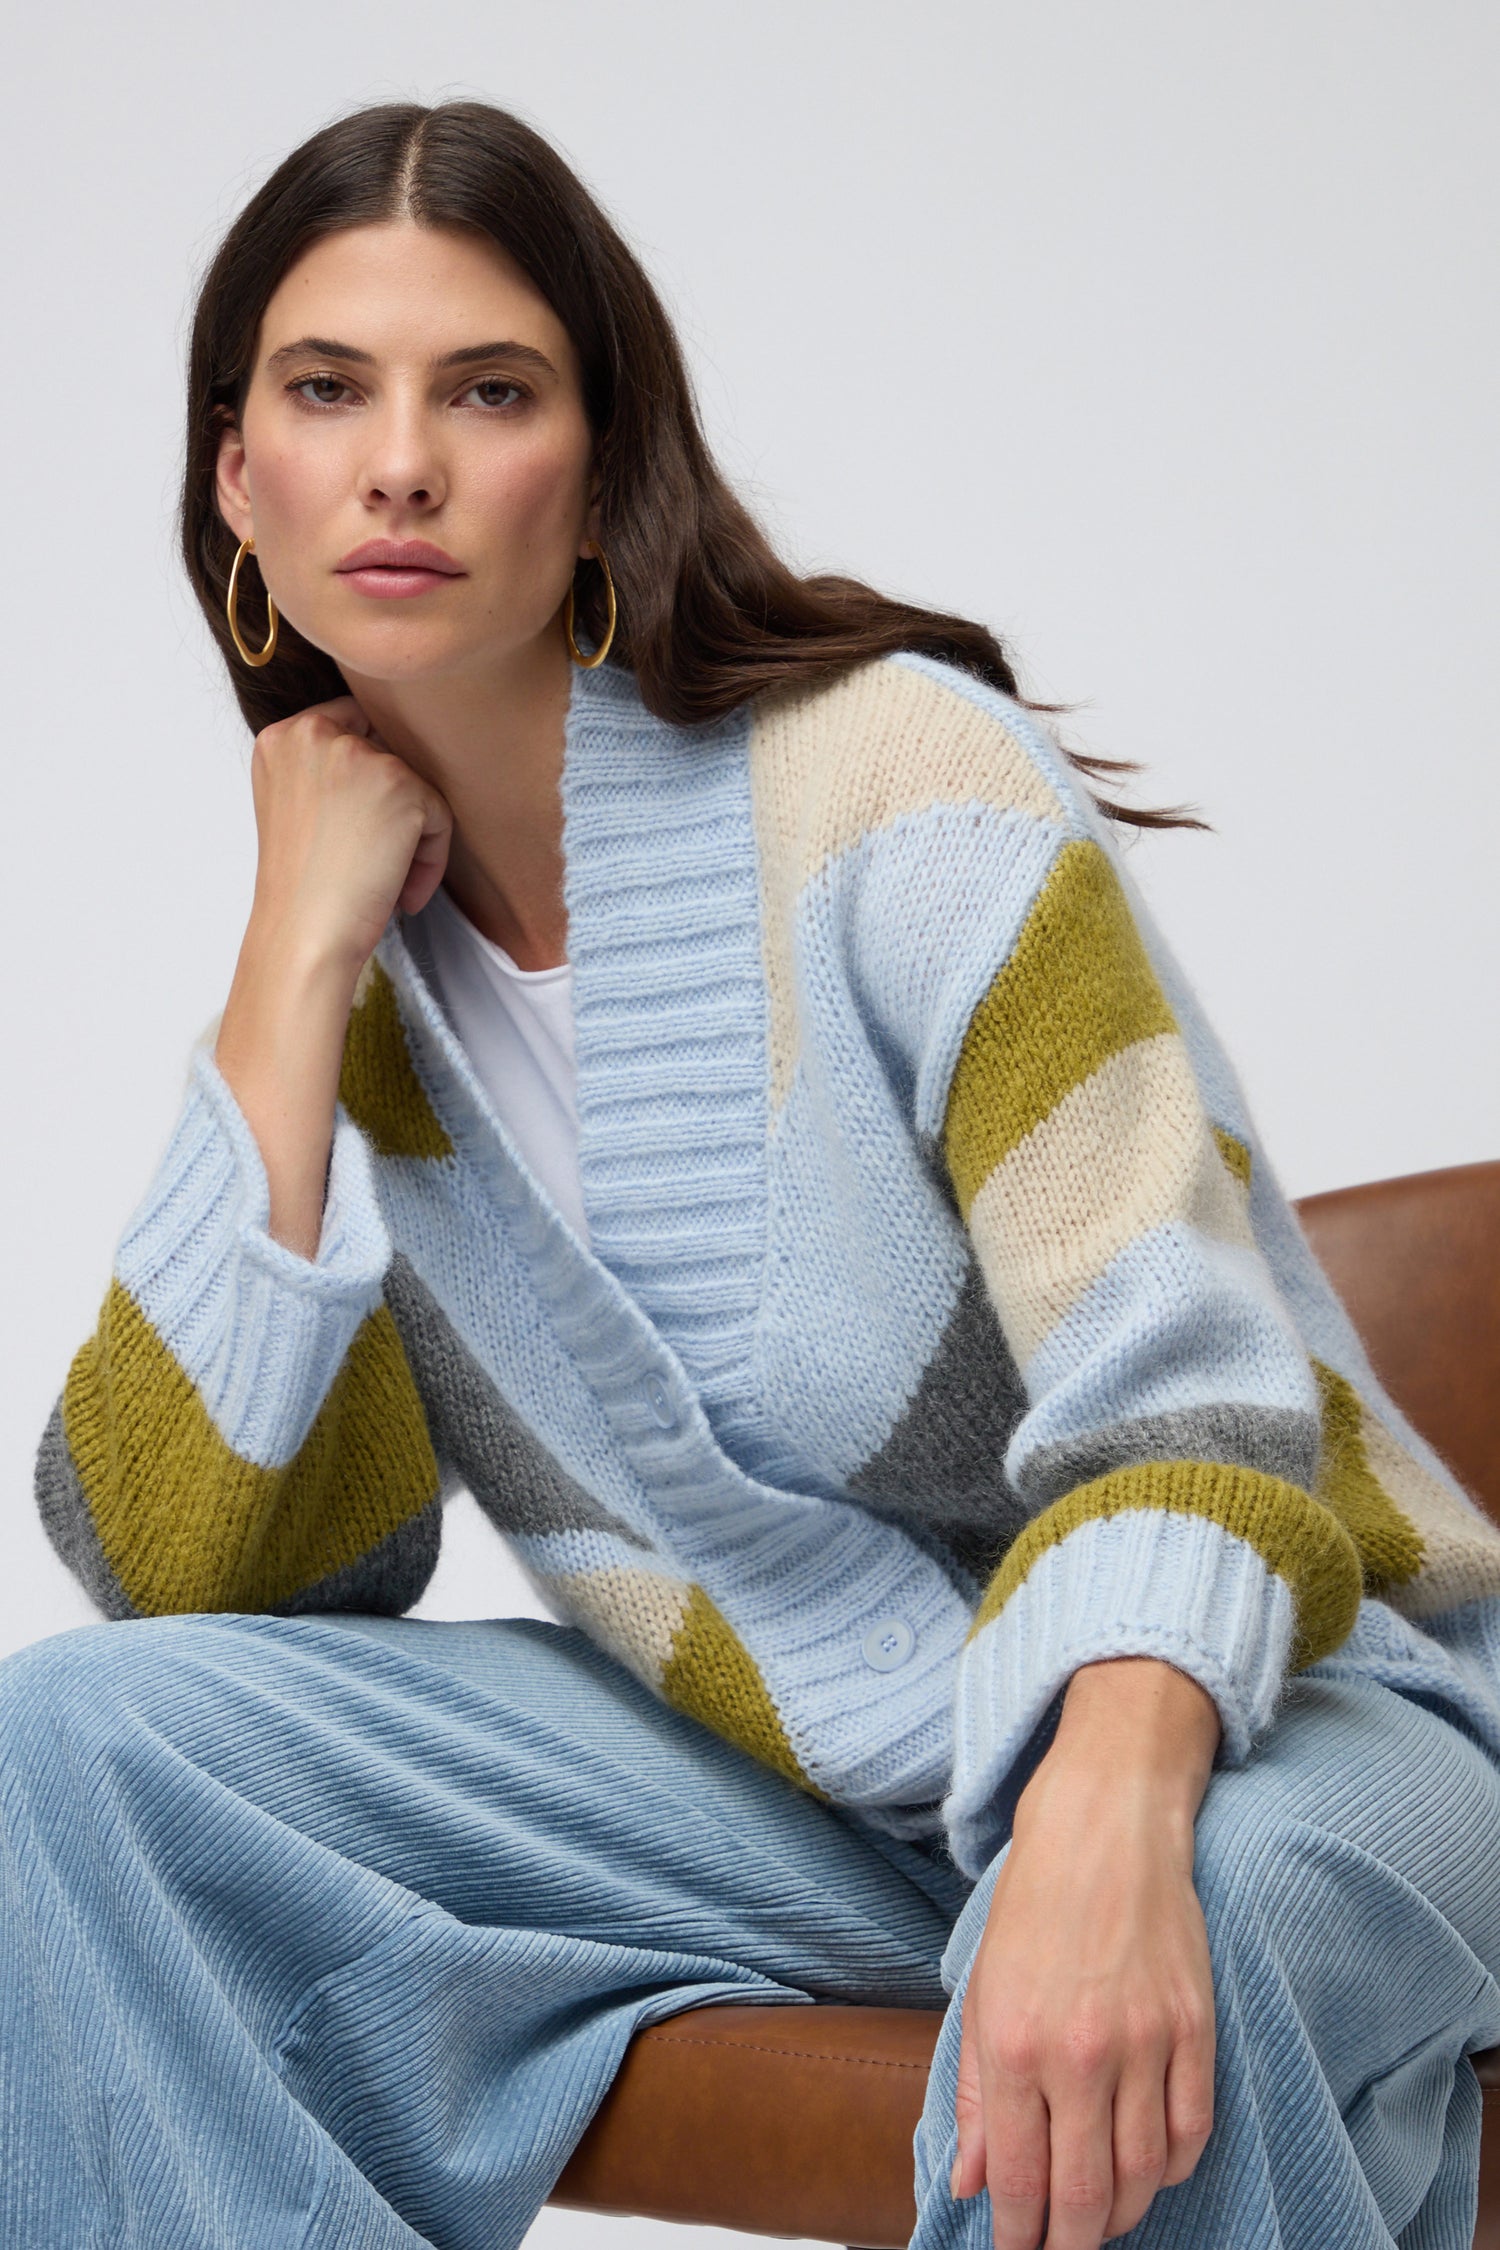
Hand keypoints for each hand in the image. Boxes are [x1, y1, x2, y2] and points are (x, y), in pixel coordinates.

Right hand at [244, 694, 452, 980]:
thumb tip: (395, 762)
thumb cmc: (304, 891)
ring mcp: (357, 753)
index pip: (354, 725)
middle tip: (372, 862)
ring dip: (413, 838)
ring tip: (385, 882)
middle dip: (393, 810)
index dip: (370, 780)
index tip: (361, 830)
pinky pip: (439, 814)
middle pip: (390, 753)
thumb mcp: (296, 808)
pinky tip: (401, 893)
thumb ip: (328, 771)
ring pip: (416, 785)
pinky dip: (431, 860)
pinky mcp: (399, 783)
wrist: (304, 938)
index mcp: (282, 737)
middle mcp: (314, 732)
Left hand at [951, 1658, 1219, 2247]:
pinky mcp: (1195, 2028)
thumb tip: (969, 2182)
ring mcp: (1145, 2043)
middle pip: (1087, 2197)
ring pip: (1144, 2177)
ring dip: (1122, 2216)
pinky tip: (1149, 2171)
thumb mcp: (982, 1994)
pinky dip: (1171, 2169)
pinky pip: (1192, 2133)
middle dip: (1071, 2245)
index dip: (1017, 2236)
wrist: (1104, 1829)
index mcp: (1014, 2044)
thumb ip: (976, 2095)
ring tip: (1102, 2221)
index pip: (1018, 2180)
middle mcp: (1080, 2053)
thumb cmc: (1033, 1908)